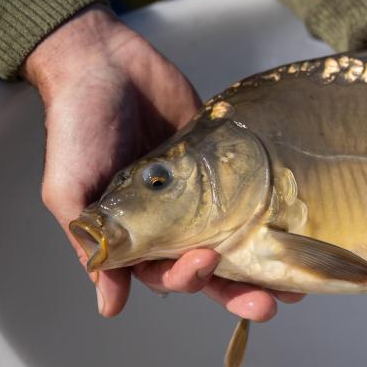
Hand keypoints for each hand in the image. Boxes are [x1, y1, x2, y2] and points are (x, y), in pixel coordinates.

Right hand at [23, 4, 301, 319]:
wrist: (104, 63)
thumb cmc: (77, 126)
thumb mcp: (69, 189)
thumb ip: (89, 243)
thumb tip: (110, 303)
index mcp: (135, 234)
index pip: (167, 273)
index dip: (188, 280)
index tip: (204, 263)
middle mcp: (171, 221)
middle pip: (210, 268)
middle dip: (236, 290)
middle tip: (266, 302)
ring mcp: (201, 194)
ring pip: (235, 240)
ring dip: (261, 265)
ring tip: (293, 284)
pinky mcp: (222, 165)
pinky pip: (250, 196)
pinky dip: (270, 216)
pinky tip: (297, 228)